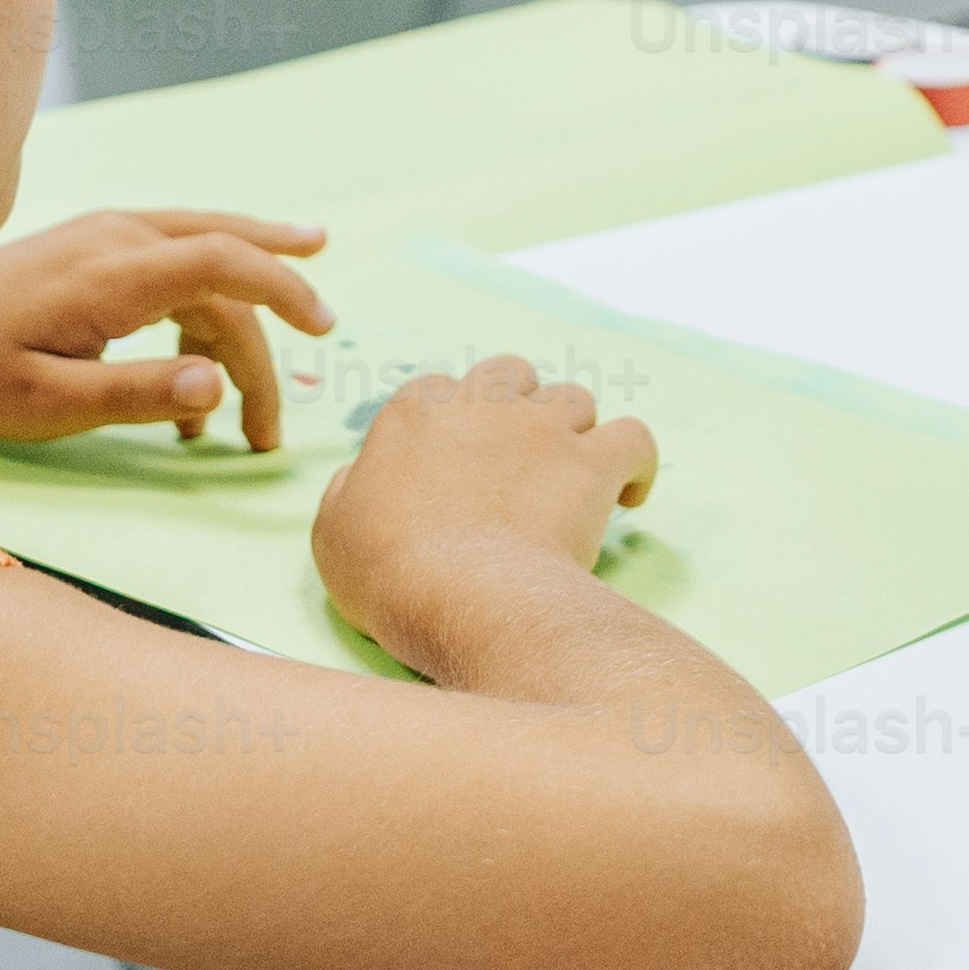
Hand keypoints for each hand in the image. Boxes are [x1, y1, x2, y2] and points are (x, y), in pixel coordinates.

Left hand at [0, 210, 331, 447]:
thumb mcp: (47, 404)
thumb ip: (137, 394)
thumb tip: (218, 387)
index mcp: (111, 274)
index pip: (224, 262)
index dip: (284, 288)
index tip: (323, 328)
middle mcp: (118, 236)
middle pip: (229, 257)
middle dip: (274, 321)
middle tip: (282, 410)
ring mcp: (108, 233)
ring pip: (208, 256)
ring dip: (240, 325)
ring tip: (245, 414)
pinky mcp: (98, 244)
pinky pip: (177, 263)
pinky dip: (205, 312)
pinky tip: (200, 375)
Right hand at [309, 353, 661, 675]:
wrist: (462, 594)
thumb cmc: (387, 570)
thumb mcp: (332, 531)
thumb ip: (349, 491)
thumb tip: (359, 479)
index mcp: (416, 410)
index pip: (438, 391)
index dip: (450, 427)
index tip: (453, 467)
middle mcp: (483, 403)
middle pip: (511, 375)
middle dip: (517, 406)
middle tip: (514, 461)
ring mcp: (543, 429)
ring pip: (575, 398)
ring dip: (574, 430)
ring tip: (569, 477)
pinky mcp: (592, 464)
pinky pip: (634, 438)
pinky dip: (635, 462)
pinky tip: (629, 493)